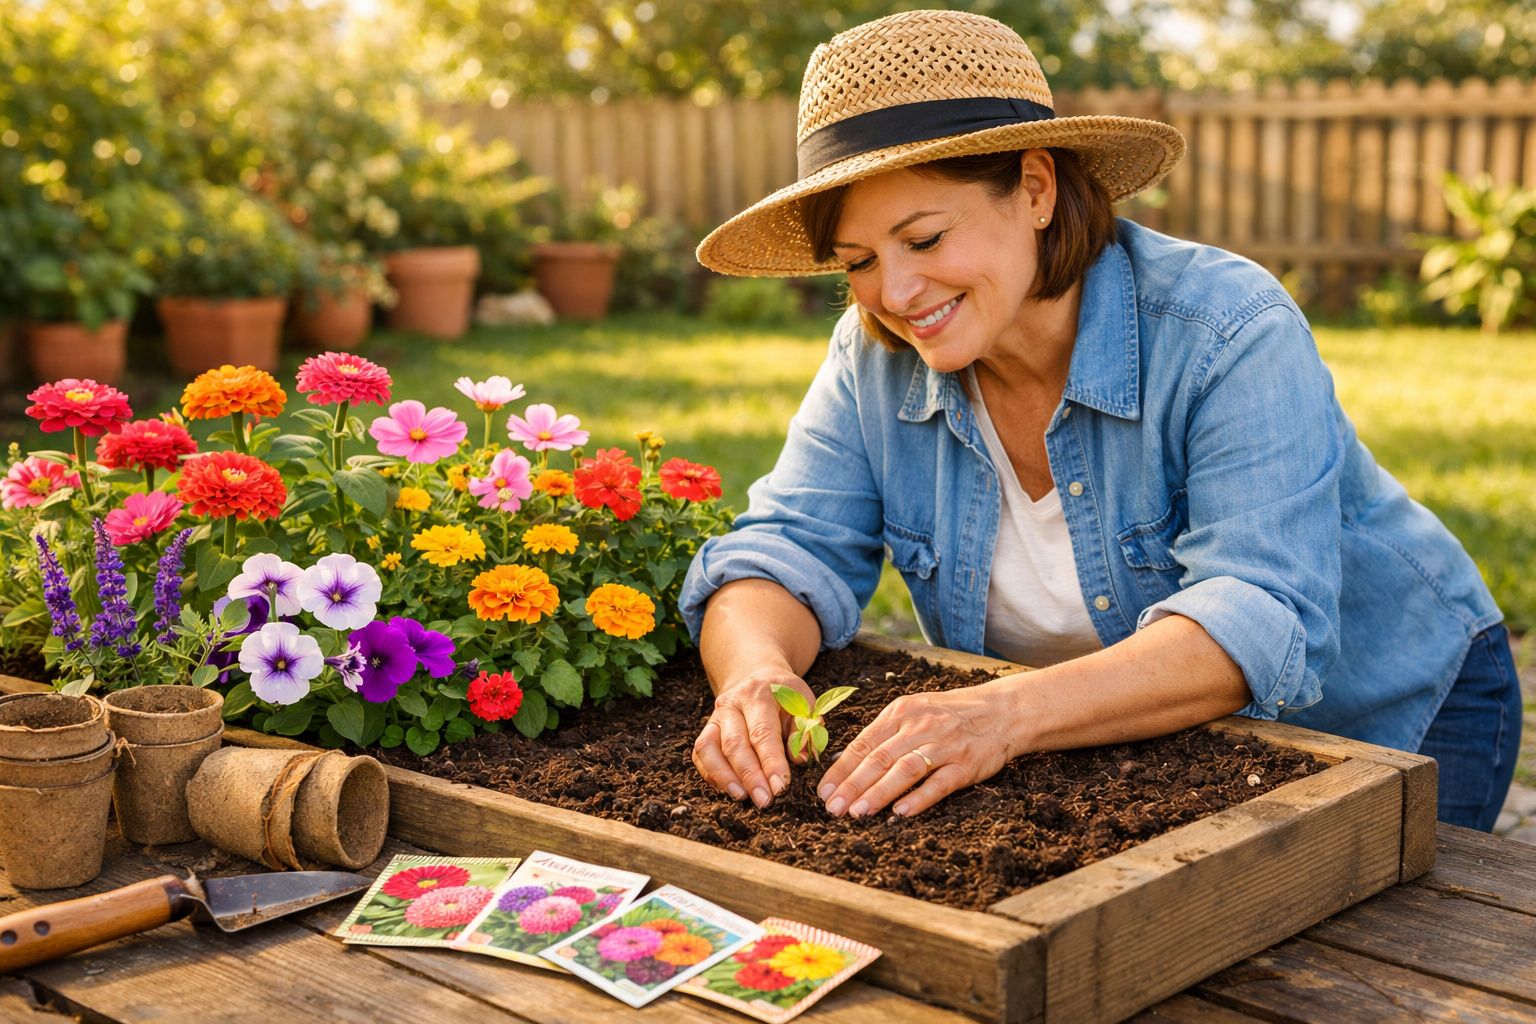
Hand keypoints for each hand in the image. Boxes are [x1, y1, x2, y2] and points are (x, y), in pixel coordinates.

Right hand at [692, 670, 815, 808]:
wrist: (757, 676)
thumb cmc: (785, 697)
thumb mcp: (804, 704)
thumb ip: (806, 730)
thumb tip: (801, 759)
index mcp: (759, 694)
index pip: (763, 732)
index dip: (771, 762)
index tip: (780, 787)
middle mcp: (732, 703)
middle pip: (734, 743)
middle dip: (749, 776)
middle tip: (764, 800)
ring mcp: (715, 716)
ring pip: (709, 748)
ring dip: (724, 777)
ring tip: (742, 797)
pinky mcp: (706, 729)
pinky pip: (700, 754)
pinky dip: (711, 774)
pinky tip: (728, 789)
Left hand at [816, 678, 1023, 817]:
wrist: (1001, 711)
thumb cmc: (949, 715)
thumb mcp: (914, 712)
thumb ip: (884, 734)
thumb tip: (846, 761)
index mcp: (901, 712)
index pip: (863, 743)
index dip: (842, 769)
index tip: (824, 791)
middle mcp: (920, 727)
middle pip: (879, 758)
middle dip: (853, 785)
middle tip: (833, 808)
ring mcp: (944, 746)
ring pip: (905, 770)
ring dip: (879, 793)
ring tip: (858, 813)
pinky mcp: (966, 765)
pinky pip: (939, 783)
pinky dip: (919, 798)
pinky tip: (901, 812)